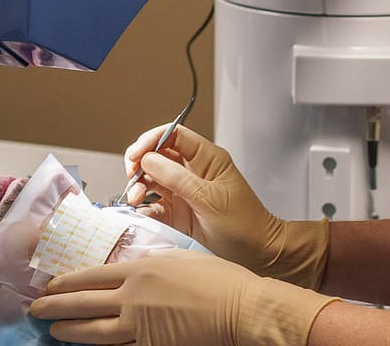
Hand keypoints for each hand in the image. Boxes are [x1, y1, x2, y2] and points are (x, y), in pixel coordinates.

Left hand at [30, 249, 333, 345]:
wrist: (238, 307)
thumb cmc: (218, 279)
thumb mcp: (181, 259)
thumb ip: (153, 265)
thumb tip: (136, 268)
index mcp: (140, 269)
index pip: (93, 274)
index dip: (68, 281)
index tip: (51, 284)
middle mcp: (133, 296)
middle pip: (84, 301)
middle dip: (56, 306)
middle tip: (35, 308)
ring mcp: (139, 324)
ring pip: (94, 329)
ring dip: (69, 330)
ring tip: (53, 331)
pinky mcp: (150, 344)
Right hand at [122, 126, 328, 287]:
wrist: (257, 254)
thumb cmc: (244, 223)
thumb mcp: (210, 198)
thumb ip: (178, 179)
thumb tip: (148, 160)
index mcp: (206, 158)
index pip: (173, 135)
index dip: (151, 140)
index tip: (135, 155)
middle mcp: (192, 172)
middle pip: (156, 156)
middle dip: (139, 164)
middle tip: (131, 177)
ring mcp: (183, 192)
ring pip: (151, 179)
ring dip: (139, 186)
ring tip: (137, 199)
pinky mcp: (177, 214)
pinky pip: (153, 205)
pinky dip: (143, 208)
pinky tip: (141, 212)